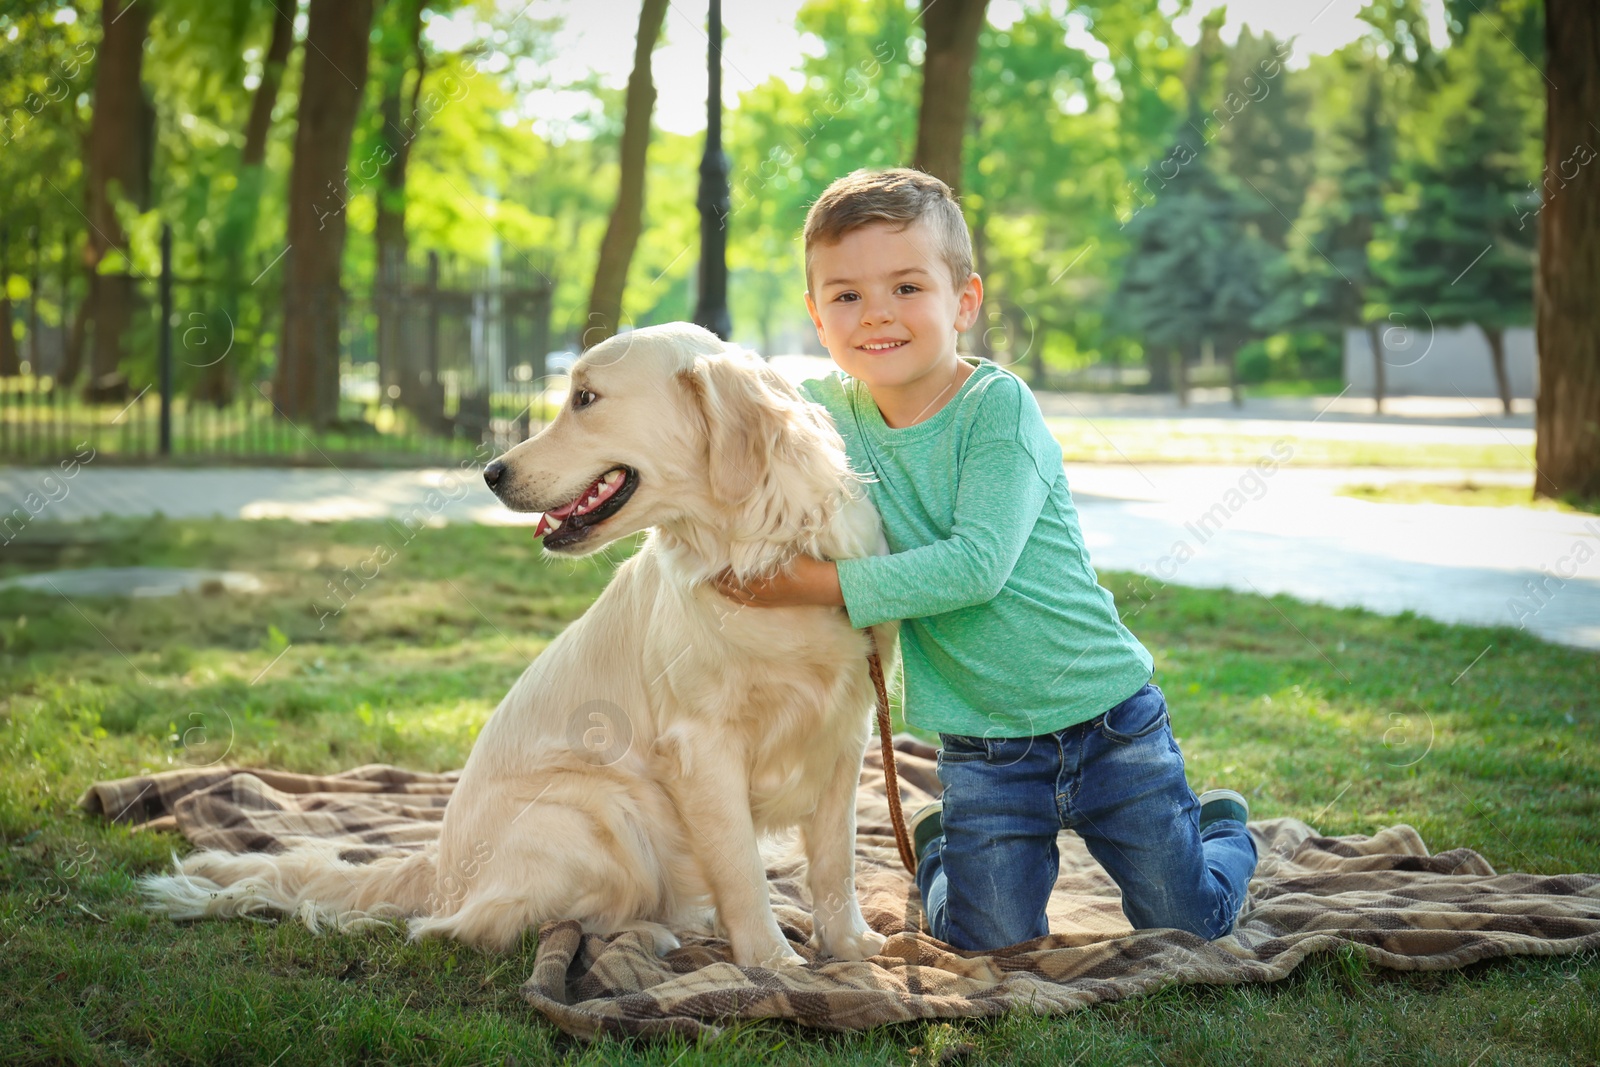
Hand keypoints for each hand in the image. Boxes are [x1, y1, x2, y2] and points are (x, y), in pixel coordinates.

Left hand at [711, 555, 843, 608]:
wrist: (821, 585)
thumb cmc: (804, 563)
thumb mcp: (782, 548)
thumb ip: (762, 543)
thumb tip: (744, 530)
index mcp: (758, 575)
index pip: (728, 569)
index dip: (715, 561)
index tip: (704, 552)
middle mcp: (756, 590)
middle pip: (726, 582)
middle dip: (712, 573)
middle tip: (698, 563)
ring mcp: (761, 599)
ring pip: (731, 593)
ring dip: (718, 584)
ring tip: (704, 576)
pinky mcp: (766, 603)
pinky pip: (741, 601)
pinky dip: (729, 594)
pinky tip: (722, 590)